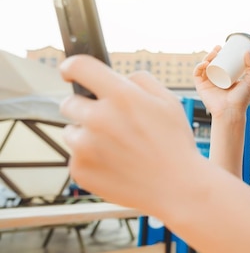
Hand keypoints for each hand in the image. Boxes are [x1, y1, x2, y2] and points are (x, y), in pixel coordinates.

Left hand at [59, 55, 199, 214]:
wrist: (177, 186)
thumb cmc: (175, 144)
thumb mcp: (169, 101)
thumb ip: (141, 80)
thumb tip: (119, 77)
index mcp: (121, 96)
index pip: (79, 66)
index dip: (71, 67)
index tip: (70, 73)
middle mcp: (98, 118)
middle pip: (69, 102)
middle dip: (86, 108)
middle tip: (109, 122)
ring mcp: (85, 147)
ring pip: (72, 131)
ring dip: (87, 135)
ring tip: (118, 148)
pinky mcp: (80, 170)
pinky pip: (76, 157)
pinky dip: (91, 159)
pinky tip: (116, 164)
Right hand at [193, 46, 249, 118]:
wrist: (231, 111)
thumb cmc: (241, 99)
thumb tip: (247, 51)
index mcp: (226, 77)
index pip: (221, 63)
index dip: (221, 54)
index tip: (224, 46)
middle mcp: (215, 79)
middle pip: (212, 63)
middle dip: (213, 53)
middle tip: (218, 48)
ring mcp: (207, 83)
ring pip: (204, 66)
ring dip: (206, 57)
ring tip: (213, 53)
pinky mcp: (201, 87)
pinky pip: (197, 75)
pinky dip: (199, 67)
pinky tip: (204, 63)